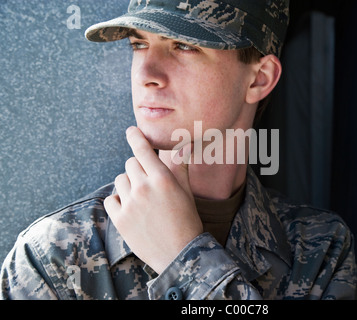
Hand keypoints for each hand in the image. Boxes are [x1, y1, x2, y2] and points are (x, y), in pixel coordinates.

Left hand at [104, 126, 202, 273]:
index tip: (131, 131)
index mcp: (162, 179)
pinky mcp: (119, 219)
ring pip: (120, 180)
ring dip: (128, 185)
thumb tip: (183, 147)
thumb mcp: (186, 193)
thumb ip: (180, 168)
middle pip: (130, 163)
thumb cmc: (187, 221)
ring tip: (141, 200)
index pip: (143, 149)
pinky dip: (118, 201)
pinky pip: (111, 199)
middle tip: (147, 183)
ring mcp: (130, 204)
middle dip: (138, 168)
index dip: (135, 136)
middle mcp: (144, 188)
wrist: (179, 254)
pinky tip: (131, 210)